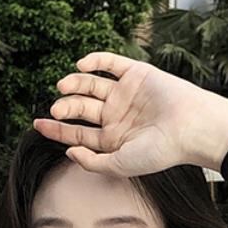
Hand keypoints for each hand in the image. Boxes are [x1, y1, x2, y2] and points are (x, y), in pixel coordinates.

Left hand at [32, 51, 227, 176]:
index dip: (57, 129)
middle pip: (81, 108)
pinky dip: (94, 61)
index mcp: (113, 140)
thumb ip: (93, 163)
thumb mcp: (120, 165)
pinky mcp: (136, 74)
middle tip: (57, 108)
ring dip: (74, 84)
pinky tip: (82, 66)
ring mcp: (125, 94)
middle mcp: (117, 117)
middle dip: (65, 107)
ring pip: (91, 85)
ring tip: (64, 87)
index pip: (78, 134)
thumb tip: (69, 152)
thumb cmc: (159, 152)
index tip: (38, 124)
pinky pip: (109, 63)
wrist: (188, 128)